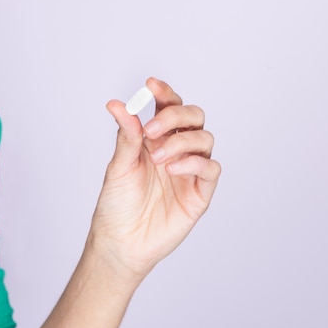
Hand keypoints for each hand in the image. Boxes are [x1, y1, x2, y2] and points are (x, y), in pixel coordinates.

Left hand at [90, 77, 220, 281]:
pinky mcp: (199, 193)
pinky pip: (210, 169)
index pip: (168, 108)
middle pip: (193, 117)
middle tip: (152, 130)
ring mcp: (189, 171)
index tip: (151, 85)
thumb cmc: (117, 204)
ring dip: (182, 141)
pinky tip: (172, 169)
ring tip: (158, 158)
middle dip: (175, 116)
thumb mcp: (119, 166)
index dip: (164, 93)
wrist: (120, 242)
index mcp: (155, 140)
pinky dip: (194, 163)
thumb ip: (126, 136)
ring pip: (205, 139)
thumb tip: (116, 104)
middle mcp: (175, 150)